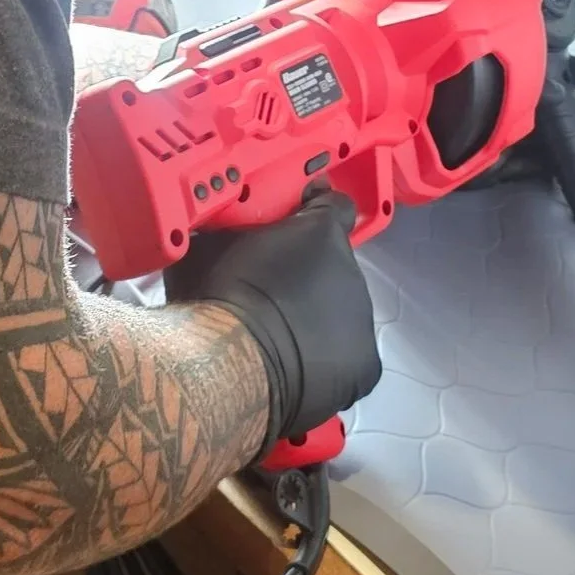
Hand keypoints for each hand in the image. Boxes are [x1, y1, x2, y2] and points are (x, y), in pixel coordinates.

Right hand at [163, 189, 380, 448]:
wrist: (230, 362)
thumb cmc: (218, 298)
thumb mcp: (211, 243)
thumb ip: (232, 226)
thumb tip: (217, 220)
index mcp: (323, 232)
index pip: (335, 207)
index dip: (314, 214)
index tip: (296, 223)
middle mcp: (352, 270)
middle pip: (335, 267)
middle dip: (307, 276)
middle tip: (270, 294)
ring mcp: (361, 319)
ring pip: (341, 313)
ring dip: (317, 319)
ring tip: (277, 336)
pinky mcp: (363, 365)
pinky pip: (347, 358)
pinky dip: (326, 363)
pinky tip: (296, 368)